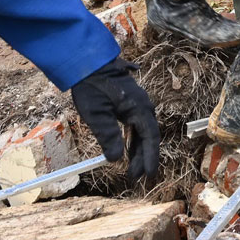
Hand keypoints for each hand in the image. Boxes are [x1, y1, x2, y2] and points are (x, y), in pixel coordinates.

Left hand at [71, 57, 159, 183]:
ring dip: (138, 150)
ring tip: (132, 168)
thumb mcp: (96, 114)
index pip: (150, 137)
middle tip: (135, 177)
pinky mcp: (130, 103)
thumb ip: (108, 136)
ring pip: (143, 131)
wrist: (89, 62)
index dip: (150, 157)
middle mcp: (143, 106)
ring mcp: (138, 103)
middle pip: (148, 136)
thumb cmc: (92, 86)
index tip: (149, 174)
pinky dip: (134, 139)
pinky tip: (128, 149)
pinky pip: (137, 125)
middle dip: (143, 157)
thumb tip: (115, 159)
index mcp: (139, 108)